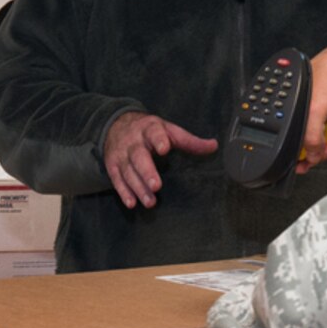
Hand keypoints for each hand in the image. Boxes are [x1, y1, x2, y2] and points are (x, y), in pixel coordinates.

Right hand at [103, 111, 218, 207]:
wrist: (116, 124)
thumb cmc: (150, 131)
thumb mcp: (168, 130)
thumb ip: (189, 140)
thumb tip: (213, 146)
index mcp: (150, 128)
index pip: (154, 132)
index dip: (159, 139)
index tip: (164, 148)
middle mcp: (134, 141)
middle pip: (139, 156)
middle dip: (146, 171)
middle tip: (156, 186)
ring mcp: (121, 154)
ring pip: (128, 171)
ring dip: (138, 187)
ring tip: (150, 202)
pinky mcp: (112, 165)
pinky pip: (116, 179)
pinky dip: (123, 192)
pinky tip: (132, 203)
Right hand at [296, 46, 326, 174]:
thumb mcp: (313, 112)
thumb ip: (310, 139)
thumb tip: (310, 156)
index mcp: (287, 106)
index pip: (287, 137)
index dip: (294, 154)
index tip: (302, 165)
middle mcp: (299, 109)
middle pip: (302, 141)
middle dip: (313, 152)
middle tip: (323, 154)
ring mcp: (314, 112)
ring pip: (315, 139)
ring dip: (324, 148)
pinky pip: (326, 133)